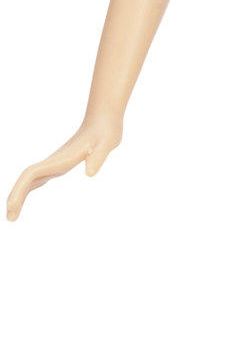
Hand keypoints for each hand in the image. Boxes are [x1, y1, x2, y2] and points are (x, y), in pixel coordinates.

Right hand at [7, 110, 123, 219]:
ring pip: (30, 179)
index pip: (32, 174)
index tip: (12, 205)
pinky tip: (25, 196)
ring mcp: (54, 162)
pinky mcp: (59, 164)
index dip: (20, 189)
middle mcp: (53, 161)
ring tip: (12, 216)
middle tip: (9, 218)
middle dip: (16, 196)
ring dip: (19, 195)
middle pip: (27, 179)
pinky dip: (29, 188)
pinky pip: (39, 178)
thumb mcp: (107, 143)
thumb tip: (89, 174)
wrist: (102, 120)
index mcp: (60, 159)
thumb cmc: (105, 132)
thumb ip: (98, 157)